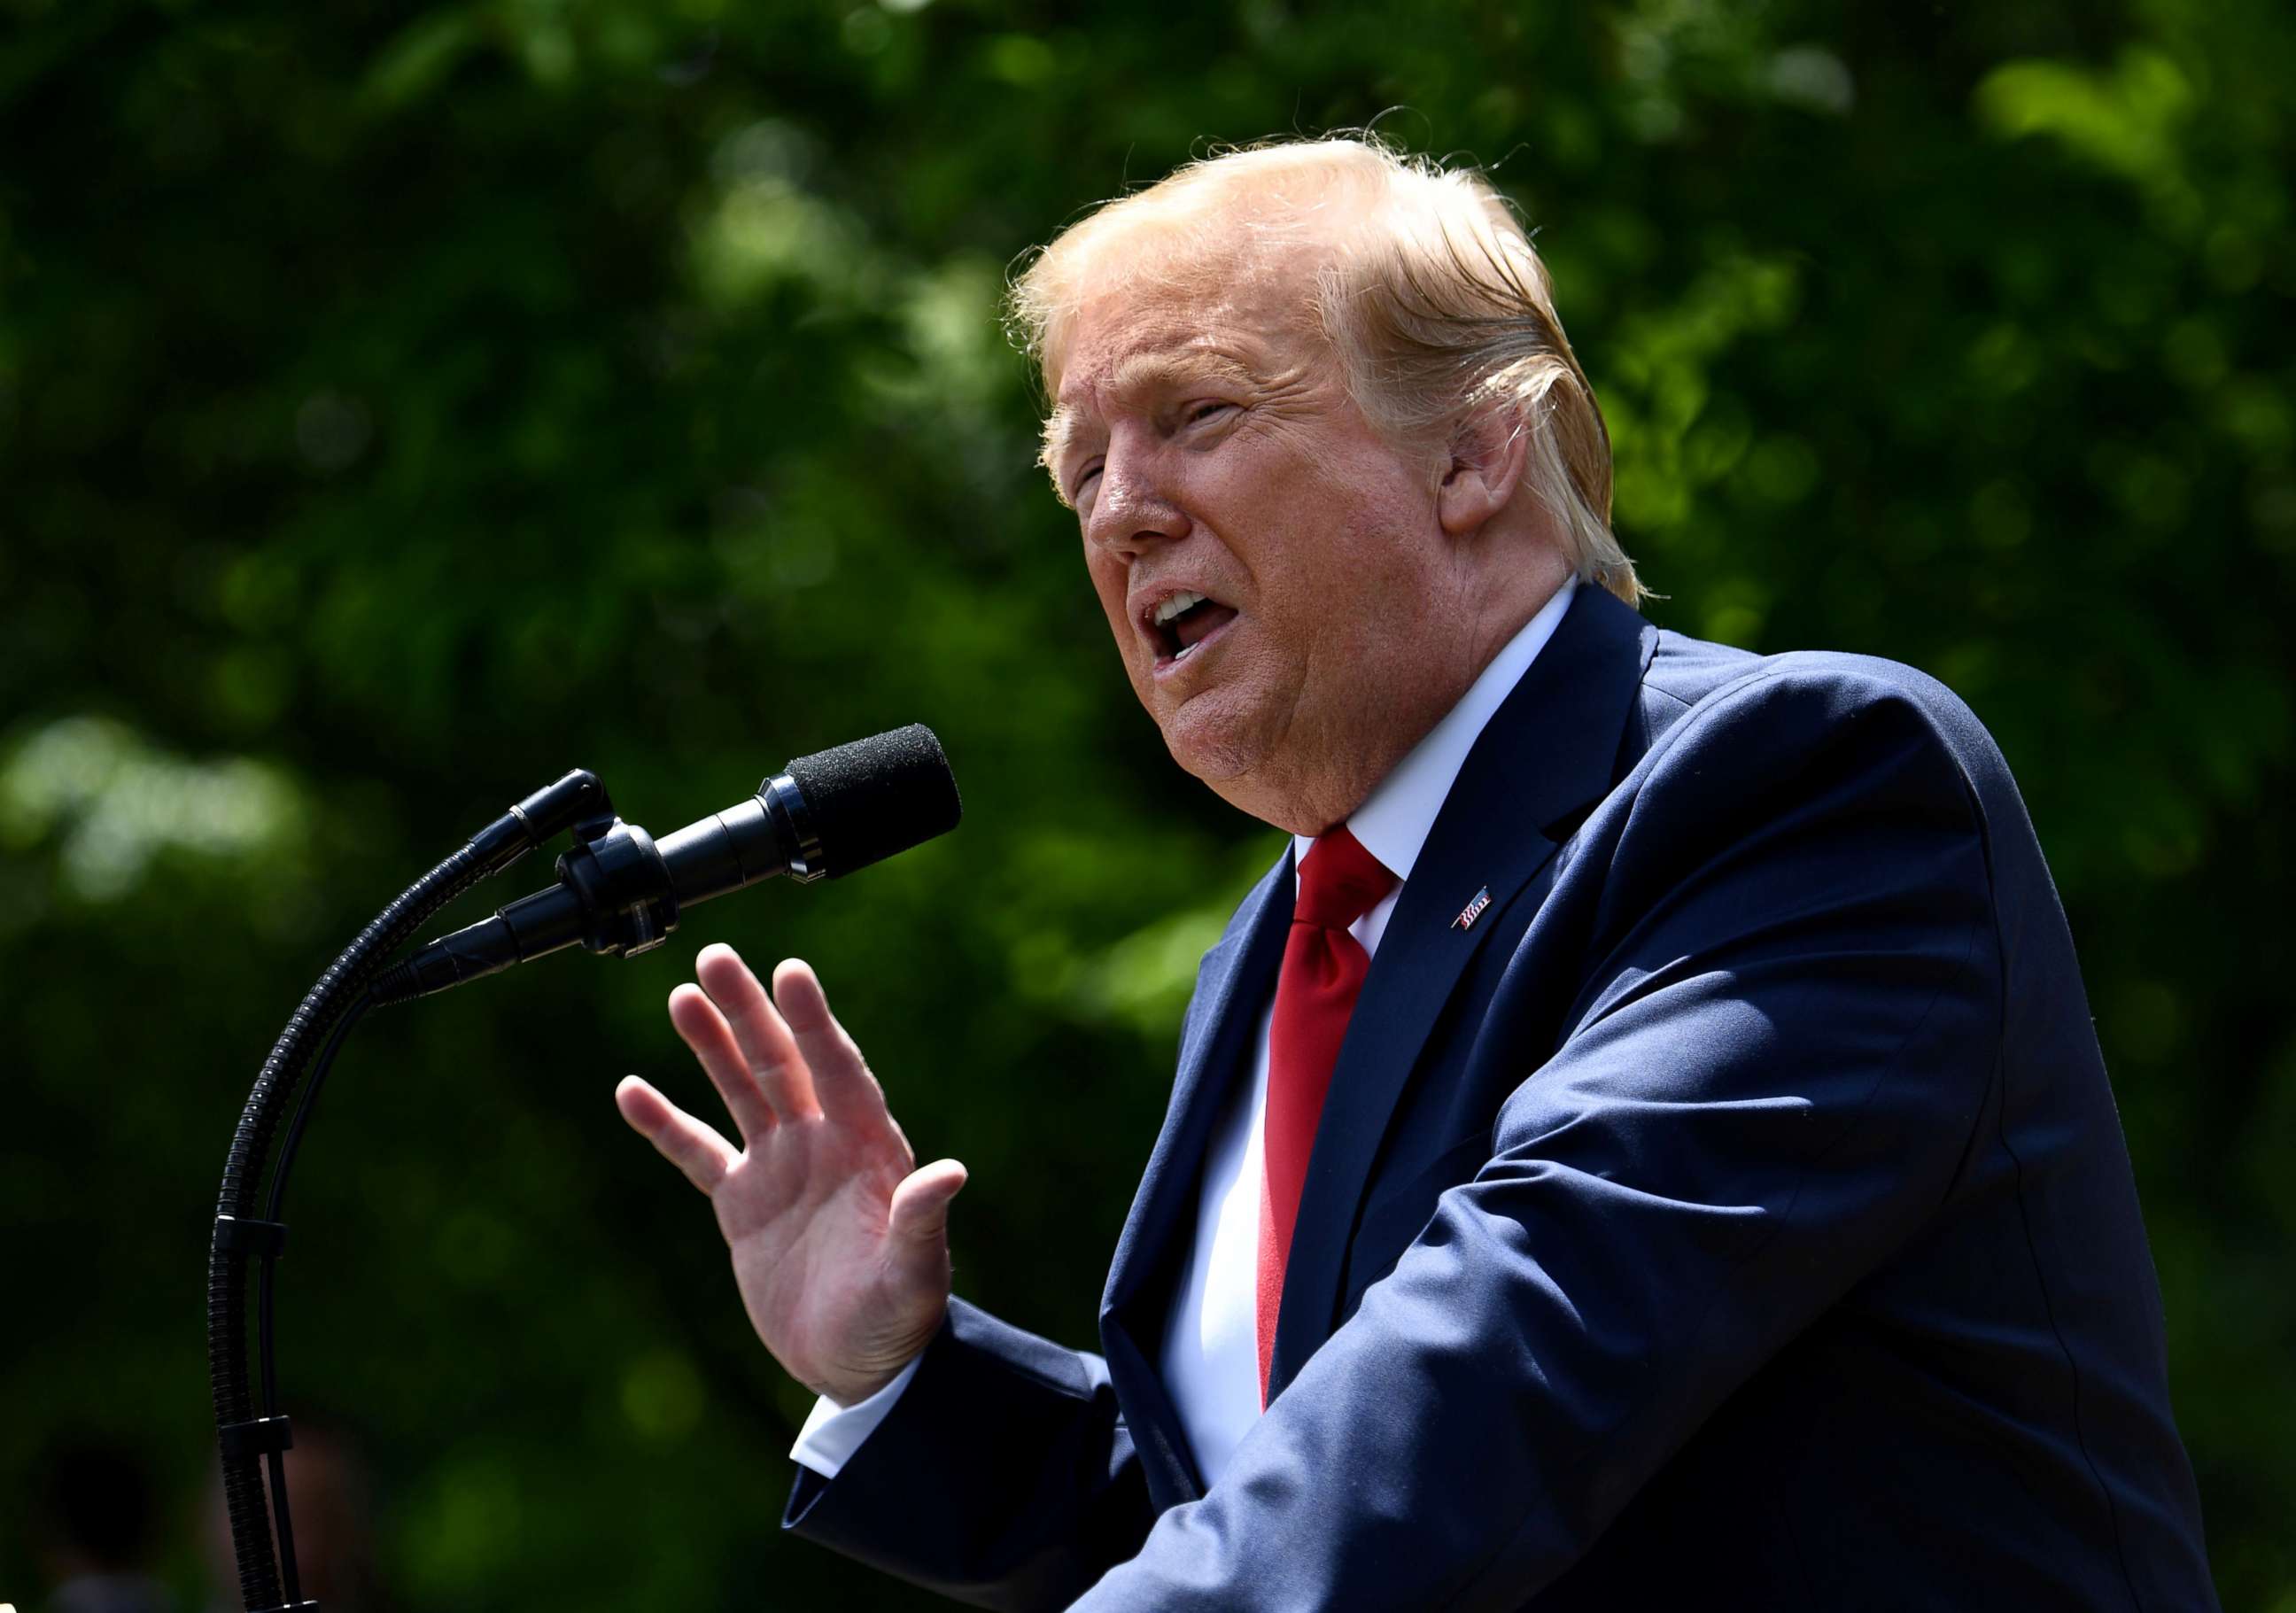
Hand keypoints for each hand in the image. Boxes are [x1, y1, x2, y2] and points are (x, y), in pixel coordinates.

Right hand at [615, 943, 966, 1406]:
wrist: (863, 1367)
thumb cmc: (901, 1321)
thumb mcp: (914, 1277)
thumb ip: (923, 1223)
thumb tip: (950, 1172)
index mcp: (869, 1149)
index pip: (838, 1071)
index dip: (815, 1023)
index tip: (792, 973)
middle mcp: (824, 1144)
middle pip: (782, 1062)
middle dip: (750, 1011)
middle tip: (716, 957)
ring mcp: (781, 1169)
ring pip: (742, 1090)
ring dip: (713, 1044)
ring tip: (682, 995)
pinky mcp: (743, 1204)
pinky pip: (698, 1152)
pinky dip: (666, 1124)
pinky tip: (632, 1090)